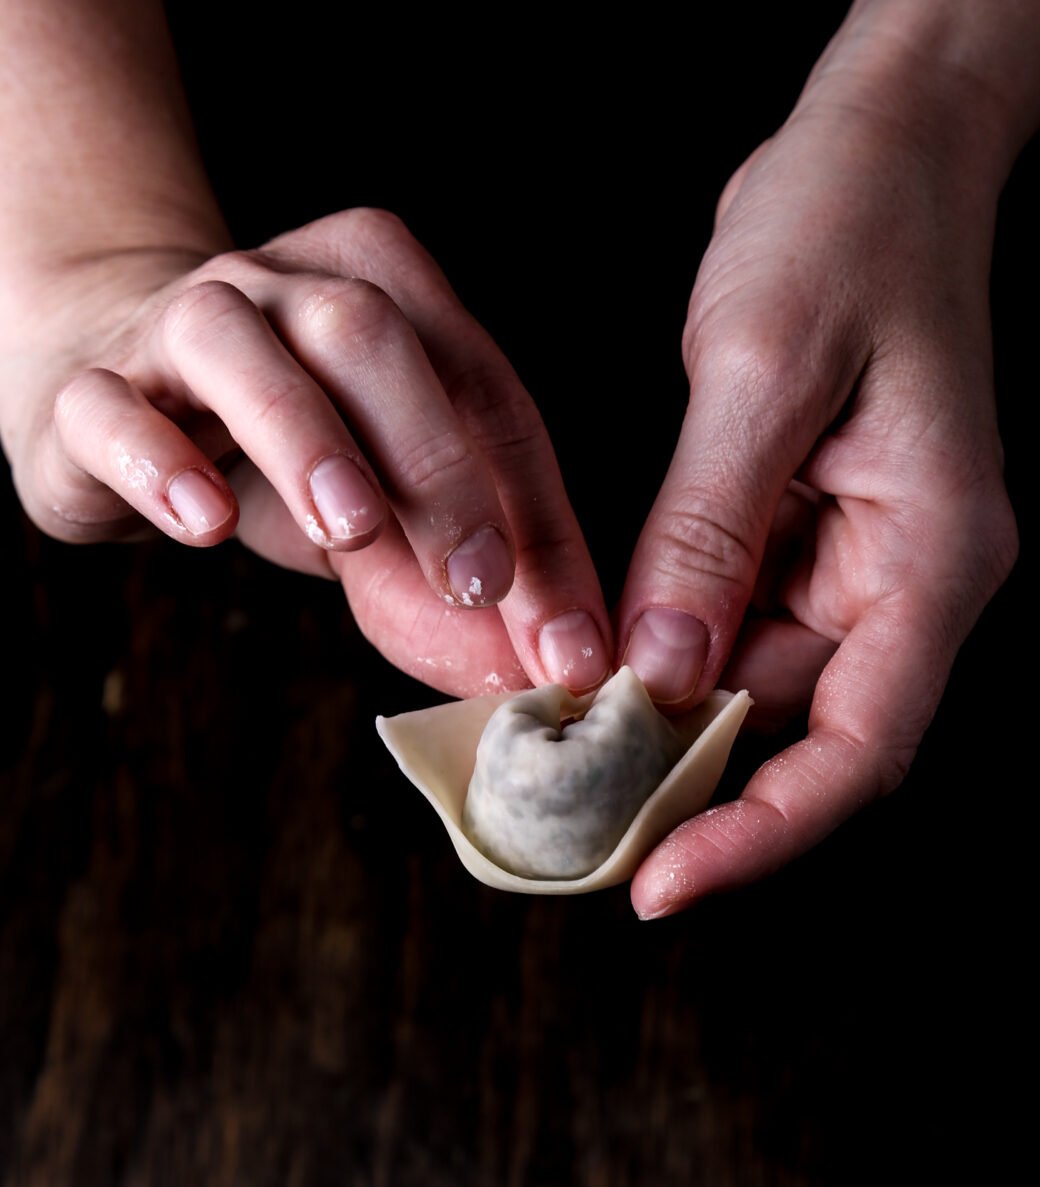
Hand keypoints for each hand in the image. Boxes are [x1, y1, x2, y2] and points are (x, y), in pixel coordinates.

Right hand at [2, 208, 609, 697]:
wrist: (112, 406)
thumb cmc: (283, 459)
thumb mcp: (385, 516)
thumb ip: (452, 579)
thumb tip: (536, 667)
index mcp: (387, 291)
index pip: (484, 394)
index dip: (537, 519)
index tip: (569, 637)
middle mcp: (285, 285)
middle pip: (372, 340)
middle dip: (439, 466)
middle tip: (481, 581)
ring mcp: (180, 324)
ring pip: (243, 351)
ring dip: (309, 441)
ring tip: (353, 531)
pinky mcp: (89, 391)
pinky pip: (115, 410)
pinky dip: (162, 461)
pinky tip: (208, 521)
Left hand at [618, 62, 1018, 915]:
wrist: (881, 147)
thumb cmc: (844, 227)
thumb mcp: (760, 370)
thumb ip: (708, 531)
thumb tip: (658, 675)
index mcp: (937, 555)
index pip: (862, 745)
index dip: (764, 831)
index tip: (661, 881)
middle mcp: (911, 580)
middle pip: (807, 736)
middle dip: (694, 787)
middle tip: (575, 826)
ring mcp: (863, 565)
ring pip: (762, 691)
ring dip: (669, 725)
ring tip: (562, 752)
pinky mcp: (813, 539)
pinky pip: (738, 628)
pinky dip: (669, 657)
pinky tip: (597, 669)